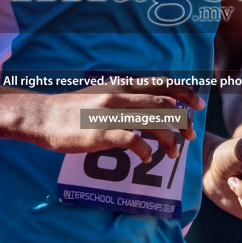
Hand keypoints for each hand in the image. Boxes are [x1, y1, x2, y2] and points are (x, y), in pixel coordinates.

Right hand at [34, 81, 205, 160]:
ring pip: (154, 123)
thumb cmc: (72, 109)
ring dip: (169, 140)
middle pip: (164, 104)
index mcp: (121, 85)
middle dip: (182, 120)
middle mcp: (120, 96)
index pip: (161, 83)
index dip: (185, 92)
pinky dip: (145, 151)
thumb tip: (151, 107)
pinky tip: (145, 159)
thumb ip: (125, 97)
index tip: (198, 104)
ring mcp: (111, 114)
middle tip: (189, 134)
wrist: (43, 116)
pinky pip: (134, 141)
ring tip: (172, 153)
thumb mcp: (102, 93)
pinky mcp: (102, 133)